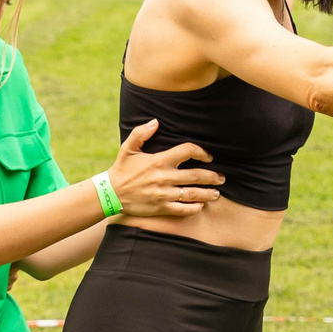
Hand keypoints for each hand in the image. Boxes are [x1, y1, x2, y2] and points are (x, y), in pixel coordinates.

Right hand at [107, 118, 224, 216]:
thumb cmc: (121, 170)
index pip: (188, 151)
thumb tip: (155, 122)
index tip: (208, 157)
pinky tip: (200, 206)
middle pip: (196, 175)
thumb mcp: (128, 148)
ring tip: (217, 194)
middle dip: (212, 176)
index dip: (202, 152)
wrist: (110, 194)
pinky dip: (194, 208)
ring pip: (193, 194)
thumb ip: (141, 133)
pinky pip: (183, 209)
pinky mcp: (161, 207)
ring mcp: (164, 194)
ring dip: (208, 193)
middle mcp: (165, 177)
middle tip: (221, 178)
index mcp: (160, 160)